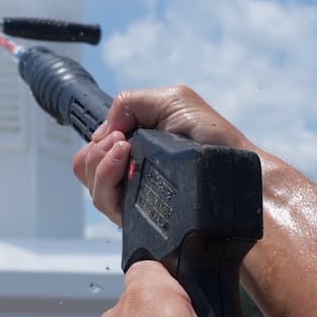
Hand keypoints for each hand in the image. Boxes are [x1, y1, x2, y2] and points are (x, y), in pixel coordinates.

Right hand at [72, 85, 254, 225]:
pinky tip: (127, 166)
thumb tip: (102, 133)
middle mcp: (129, 172)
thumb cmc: (210, 137)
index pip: (93, 149)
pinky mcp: (136, 216)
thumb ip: (130, 104)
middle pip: (84, 167)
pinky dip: (107, 180)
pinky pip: (105, 204)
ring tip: (125, 151)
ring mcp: (132, 195)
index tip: (117, 134)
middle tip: (122, 142)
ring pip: (92, 186)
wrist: (232, 171)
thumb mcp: (171, 100)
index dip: (98, 141)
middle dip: (96, 152)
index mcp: (133, 147)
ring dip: (101, 163)